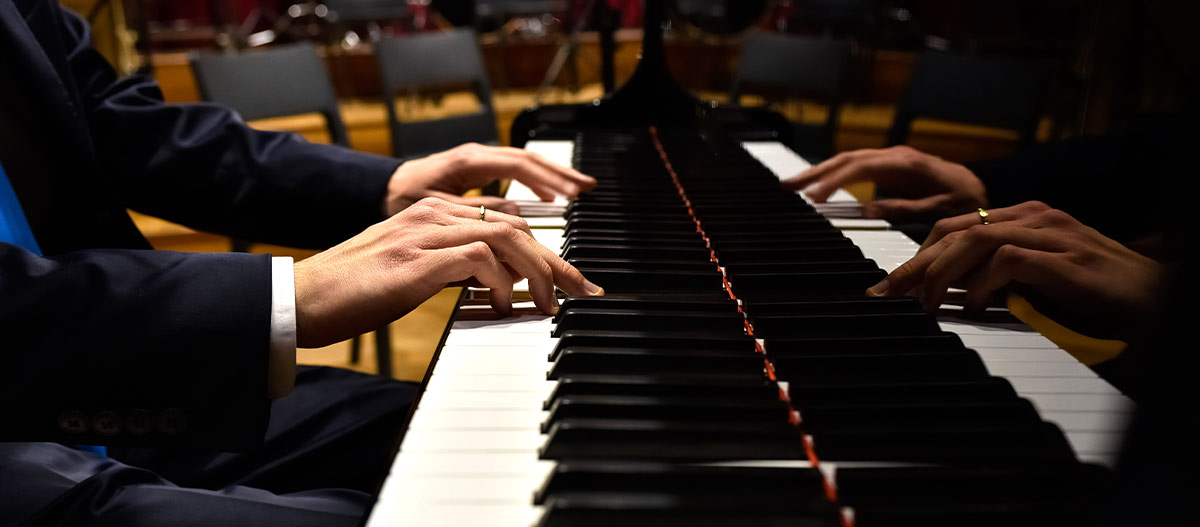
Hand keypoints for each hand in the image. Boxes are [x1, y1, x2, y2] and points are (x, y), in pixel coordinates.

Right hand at [294, 197, 603, 347]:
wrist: (298, 299)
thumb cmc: (351, 292)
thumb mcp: (410, 271)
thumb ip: (449, 267)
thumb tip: (494, 284)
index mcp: (432, 214)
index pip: (505, 219)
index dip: (544, 248)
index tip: (568, 279)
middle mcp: (431, 215)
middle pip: (515, 225)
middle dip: (556, 259)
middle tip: (581, 290)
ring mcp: (422, 235)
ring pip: (505, 237)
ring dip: (536, 272)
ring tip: (548, 303)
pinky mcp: (414, 262)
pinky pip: (477, 259)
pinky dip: (501, 282)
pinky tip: (503, 306)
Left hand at [384, 142, 596, 216]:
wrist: (380, 188)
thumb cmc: (400, 200)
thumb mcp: (438, 210)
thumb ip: (478, 212)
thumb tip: (516, 215)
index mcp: (470, 161)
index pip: (520, 166)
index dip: (547, 180)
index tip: (569, 196)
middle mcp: (478, 154)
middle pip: (529, 159)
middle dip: (560, 173)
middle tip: (587, 188)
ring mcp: (478, 159)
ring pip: (524, 162)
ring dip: (552, 175)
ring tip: (578, 189)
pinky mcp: (477, 169)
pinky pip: (514, 170)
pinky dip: (535, 180)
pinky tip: (547, 195)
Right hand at [781, 146, 987, 221]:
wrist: (980, 189)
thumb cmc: (966, 199)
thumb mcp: (940, 209)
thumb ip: (904, 209)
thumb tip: (866, 209)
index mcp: (906, 163)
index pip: (860, 167)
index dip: (834, 181)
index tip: (814, 197)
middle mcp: (893, 157)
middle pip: (845, 160)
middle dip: (814, 172)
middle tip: (786, 186)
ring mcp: (888, 161)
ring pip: (846, 162)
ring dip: (818, 173)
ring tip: (792, 186)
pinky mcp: (886, 170)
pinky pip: (853, 170)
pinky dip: (831, 176)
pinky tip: (816, 187)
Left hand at [867, 201, 1162, 339]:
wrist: (1151, 297)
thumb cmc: (1095, 292)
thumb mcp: (1035, 280)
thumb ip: (997, 277)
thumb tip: (948, 293)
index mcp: (1023, 216)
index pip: (954, 225)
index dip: (918, 254)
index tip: (892, 285)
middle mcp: (1033, 216)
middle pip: (954, 229)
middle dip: (914, 263)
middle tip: (888, 295)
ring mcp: (1050, 233)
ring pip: (972, 239)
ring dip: (940, 274)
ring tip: (926, 306)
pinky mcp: (1063, 256)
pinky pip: (1006, 261)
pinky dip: (982, 284)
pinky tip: (975, 308)